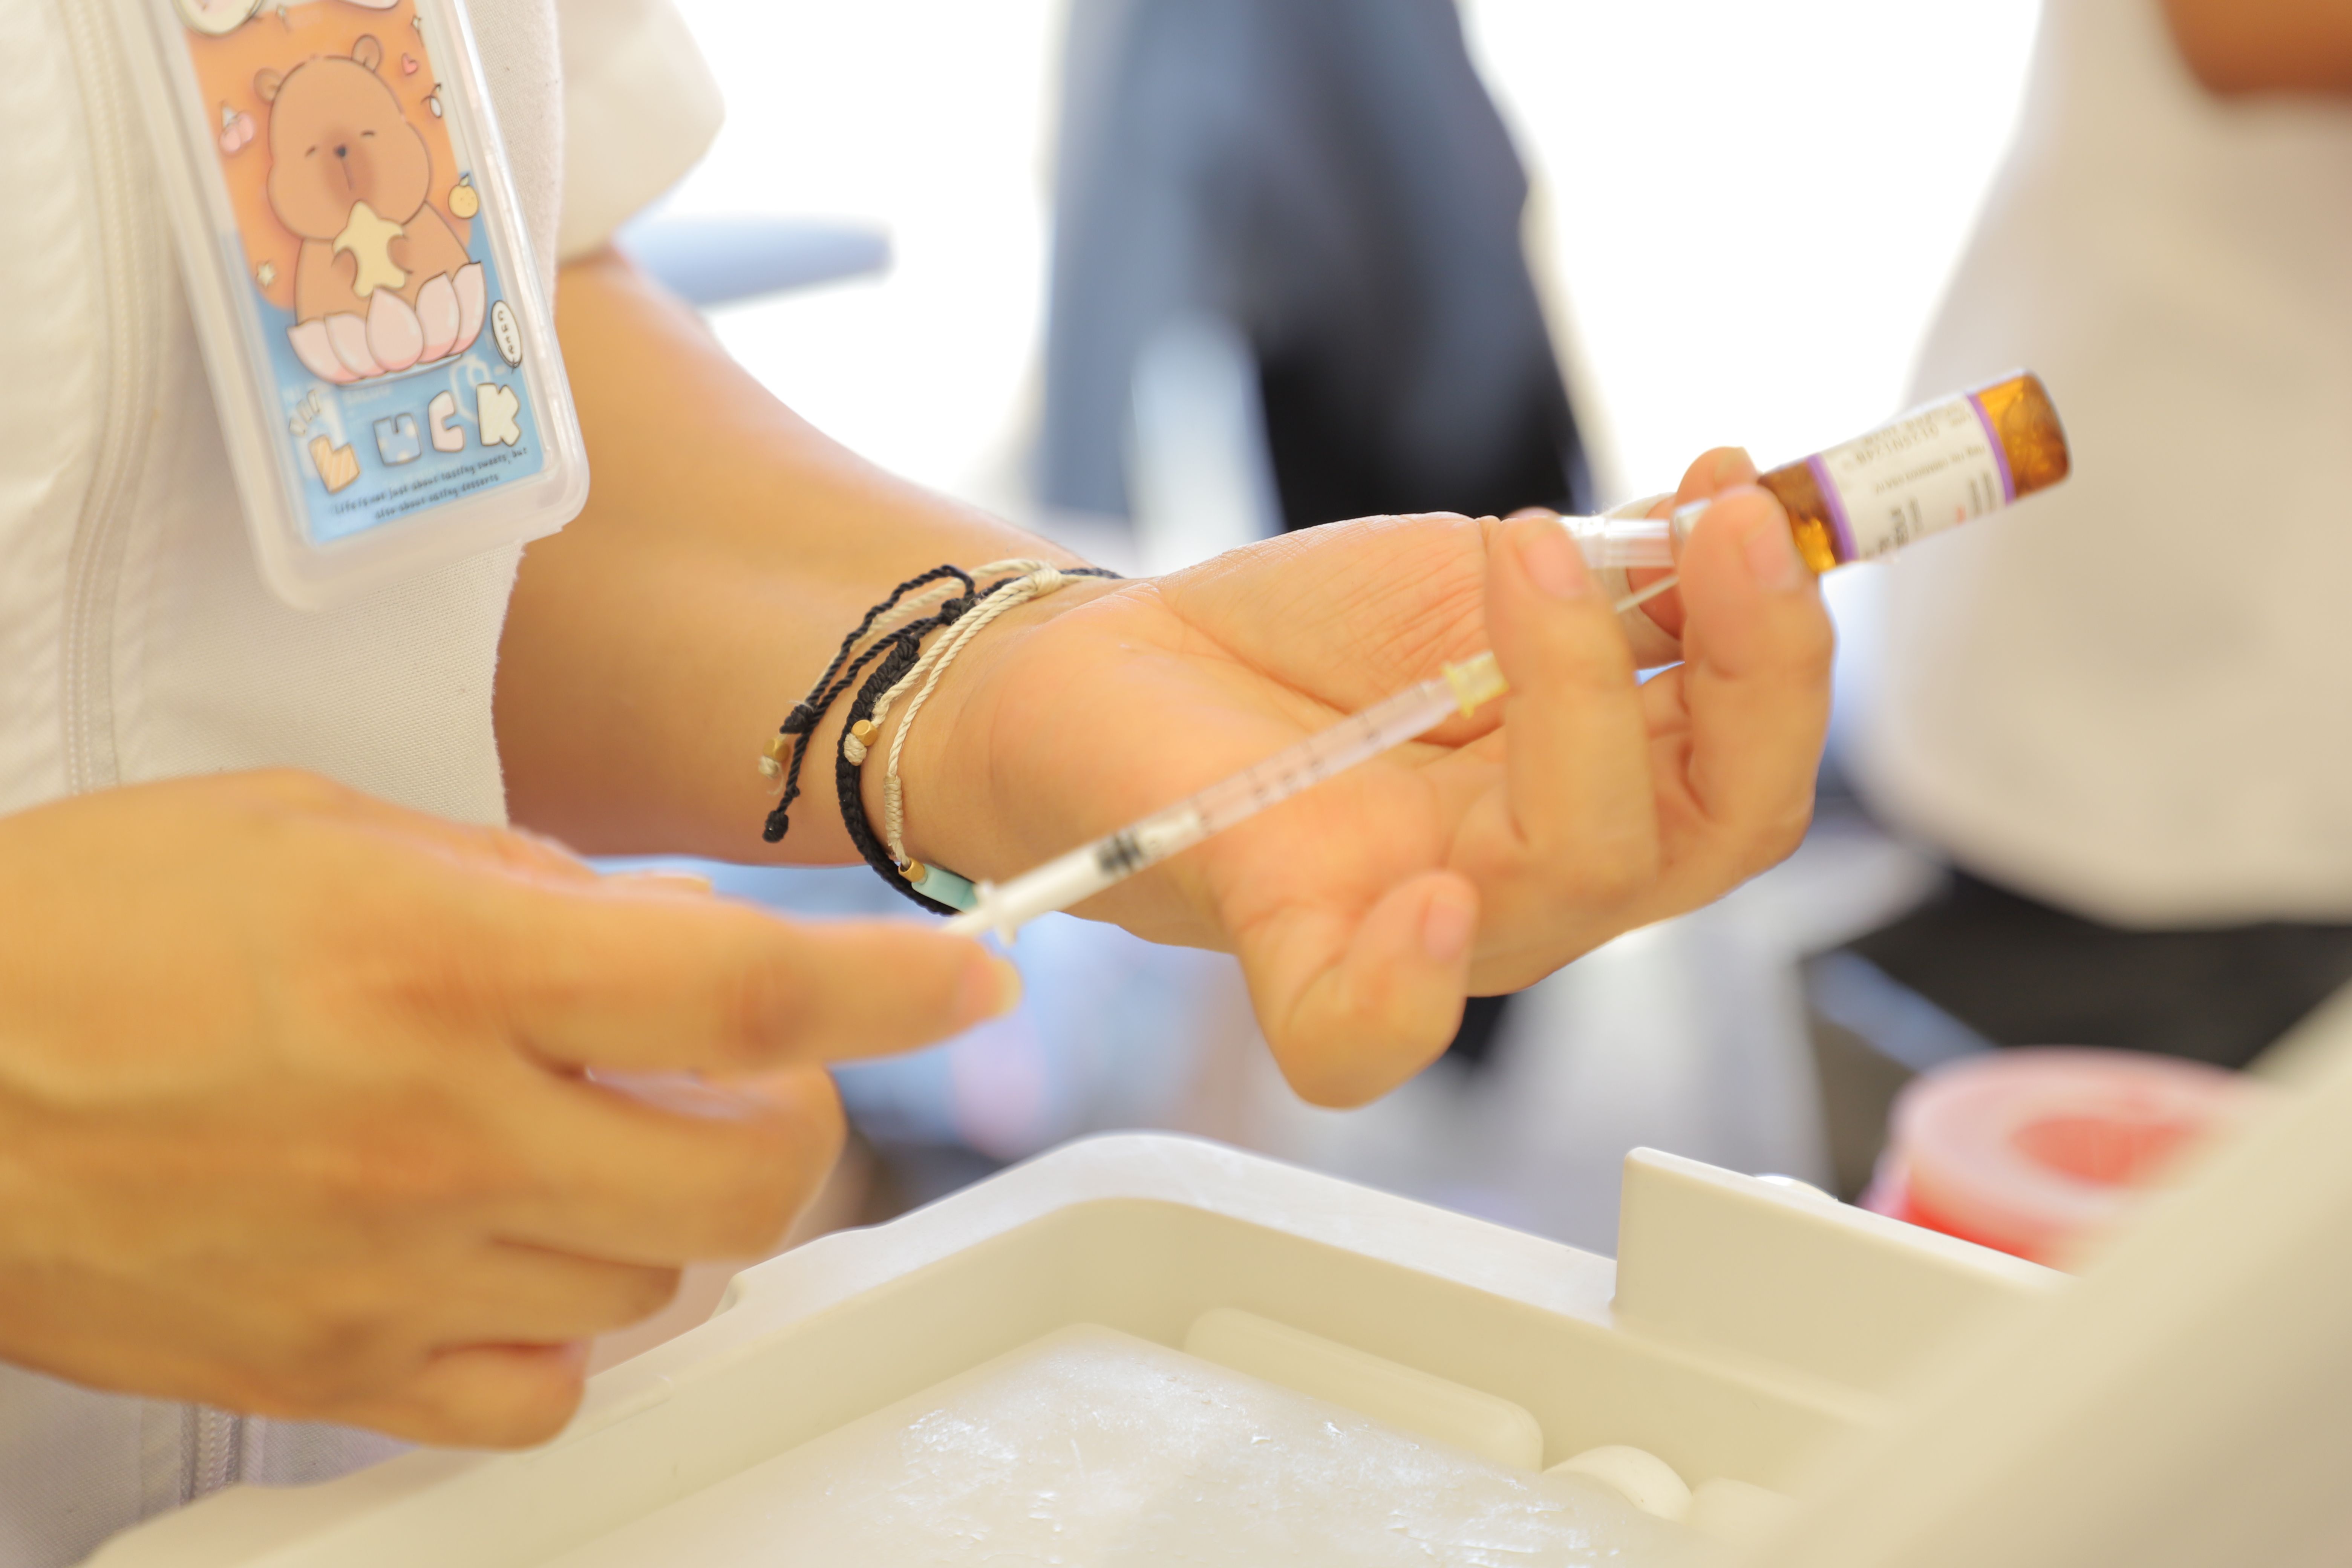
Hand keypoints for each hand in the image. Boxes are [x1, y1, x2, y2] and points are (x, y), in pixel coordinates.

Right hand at [0, 772, 1015, 1445]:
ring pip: (665, 1276)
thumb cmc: (97, 923)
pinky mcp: (333, 1369)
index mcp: (445, 967)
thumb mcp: (331, 832)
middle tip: (743, 1064)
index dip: (892, 982)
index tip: (976, 972)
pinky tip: (518, 1244)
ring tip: (586, 1132)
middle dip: (793, 1113)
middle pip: (749, 1170)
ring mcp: (393, 1268)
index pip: (746, 985)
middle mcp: (441, 1130)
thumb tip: (673, 938)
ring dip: (672, 1201)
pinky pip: (545, 1387)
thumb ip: (527, 888)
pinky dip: (574, 1321)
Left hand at [894, 450, 1832, 1103]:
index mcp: (1596, 787)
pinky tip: (1430, 899)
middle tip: (1714, 524)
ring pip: (1578, 871)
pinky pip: (1364, 1031)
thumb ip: (1609, 577)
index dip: (1783, 642)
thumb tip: (1733, 514)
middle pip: (1711, 834)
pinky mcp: (1292, 938)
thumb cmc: (1306, 641)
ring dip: (1584, 693)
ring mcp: (1423, 919)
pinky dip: (1406, 985)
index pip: (1747, 764)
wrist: (1121, 663)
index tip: (1754, 496)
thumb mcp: (1475, 578)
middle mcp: (1534, 872)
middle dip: (1748, 671)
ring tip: (1527, 549)